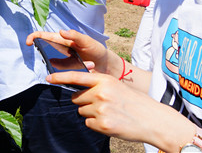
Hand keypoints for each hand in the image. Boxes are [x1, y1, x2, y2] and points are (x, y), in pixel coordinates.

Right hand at [26, 29, 109, 72]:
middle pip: (44, 49)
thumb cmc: (96, 50)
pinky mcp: (67, 72)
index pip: (44, 35)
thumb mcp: (88, 41)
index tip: (29, 42)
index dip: (34, 37)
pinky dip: (65, 74)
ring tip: (86, 64)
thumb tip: (61, 31)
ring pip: (52, 63)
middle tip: (60, 57)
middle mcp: (60, 50)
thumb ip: (75, 36)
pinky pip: (60, 73)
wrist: (106, 65)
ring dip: (61, 66)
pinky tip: (80, 73)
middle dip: (44, 54)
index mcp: (63, 39)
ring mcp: (62, 61)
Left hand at [49, 70, 168, 143]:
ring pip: (81, 112)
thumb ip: (98, 84)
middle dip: (84, 102)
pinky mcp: (102, 124)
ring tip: (108, 113)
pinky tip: (110, 122)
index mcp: (104, 80)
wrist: (153, 119)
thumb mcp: (116, 86)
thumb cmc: (134, 102)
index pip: (77, 76)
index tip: (49, 77)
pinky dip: (96, 125)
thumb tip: (78, 87)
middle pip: (76, 98)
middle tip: (101, 105)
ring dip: (90, 114)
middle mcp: (100, 93)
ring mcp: (101, 109)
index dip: (60, 77)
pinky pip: (88, 124)